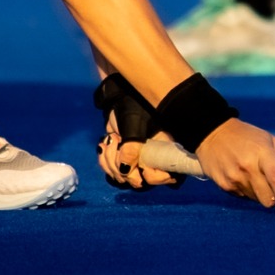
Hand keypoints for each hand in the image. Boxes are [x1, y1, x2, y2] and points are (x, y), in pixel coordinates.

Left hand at [94, 73, 177, 190]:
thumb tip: (125, 172)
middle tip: (117, 148)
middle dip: (124, 170)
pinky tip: (104, 146)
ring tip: (110, 141)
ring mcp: (140, 158)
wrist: (120, 94)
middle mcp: (157, 156)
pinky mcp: (125, 157)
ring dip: (111, 163)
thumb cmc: (133, 104)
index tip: (141, 168)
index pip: (169, 176)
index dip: (155, 177)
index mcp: (170, 147)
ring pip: (125, 178)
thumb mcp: (134, 125)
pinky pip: (114, 172)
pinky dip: (106, 162)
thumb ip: (132, 149)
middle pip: (142, 181)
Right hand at [193, 119, 274, 207]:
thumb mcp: (269, 139)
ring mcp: (234, 178)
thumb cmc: (246, 136)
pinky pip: (242, 196)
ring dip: (260, 195)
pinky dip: (247, 191)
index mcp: (262, 153)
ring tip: (258, 180)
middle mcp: (247, 167)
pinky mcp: (224, 185)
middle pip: (266, 197)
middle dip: (274, 200)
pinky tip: (244, 178)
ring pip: (254, 199)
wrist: (213, 134)